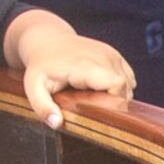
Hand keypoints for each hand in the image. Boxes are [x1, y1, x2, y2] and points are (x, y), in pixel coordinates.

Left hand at [16, 30, 134, 127]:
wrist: (47, 40)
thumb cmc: (41, 66)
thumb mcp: (34, 88)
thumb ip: (43, 107)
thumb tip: (57, 123)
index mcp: (87, 65)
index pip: (117, 86)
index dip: (112, 104)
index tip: (96, 112)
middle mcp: (104, 56)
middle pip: (125, 88)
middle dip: (113, 103)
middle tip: (91, 107)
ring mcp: (111, 53)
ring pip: (129, 84)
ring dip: (116, 95)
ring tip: (94, 97)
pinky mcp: (114, 54)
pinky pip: (128, 77)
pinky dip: (120, 87)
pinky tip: (101, 89)